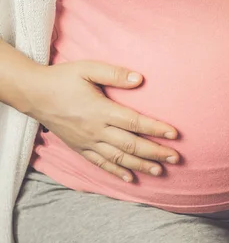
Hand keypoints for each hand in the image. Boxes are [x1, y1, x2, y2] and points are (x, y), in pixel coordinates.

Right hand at [26, 61, 179, 181]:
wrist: (33, 94)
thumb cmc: (63, 78)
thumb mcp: (88, 69)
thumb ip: (115, 74)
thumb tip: (140, 79)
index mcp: (101, 110)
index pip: (134, 122)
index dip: (156, 129)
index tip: (174, 134)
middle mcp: (96, 130)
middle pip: (130, 145)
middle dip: (155, 152)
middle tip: (176, 157)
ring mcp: (87, 142)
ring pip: (118, 158)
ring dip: (141, 165)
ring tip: (160, 171)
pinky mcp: (79, 148)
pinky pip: (100, 164)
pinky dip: (117, 172)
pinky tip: (131, 178)